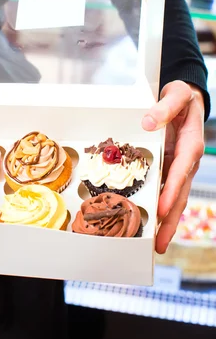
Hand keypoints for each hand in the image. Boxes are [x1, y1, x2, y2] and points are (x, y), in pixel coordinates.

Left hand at [142, 81, 204, 253]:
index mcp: (190, 144)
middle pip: (179, 194)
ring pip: (174, 197)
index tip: (163, 209)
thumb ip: (164, 108)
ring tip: (156, 243)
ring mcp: (180, 167)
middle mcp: (187, 160)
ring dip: (167, 220)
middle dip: (170, 220)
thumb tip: (147, 123)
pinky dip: (162, 207)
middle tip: (159, 243)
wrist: (187, 99)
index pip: (180, 172)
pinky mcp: (172, 168)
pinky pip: (167, 190)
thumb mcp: (176, 95)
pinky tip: (153, 222)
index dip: (171, 192)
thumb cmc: (182, 97)